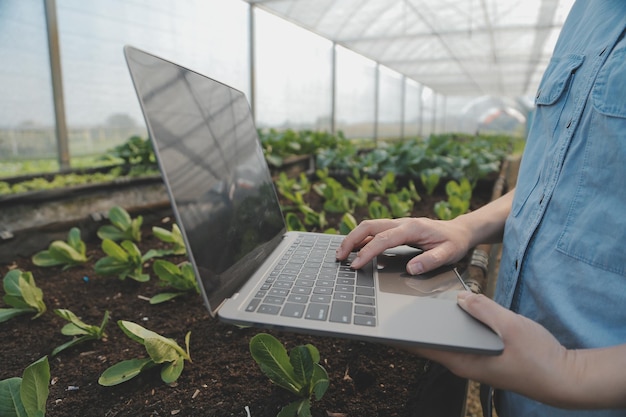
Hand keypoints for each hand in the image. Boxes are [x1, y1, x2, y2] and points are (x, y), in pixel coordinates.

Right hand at [335, 217, 472, 274]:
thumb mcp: (449, 253)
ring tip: (341, 253)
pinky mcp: (396, 229)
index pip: (383, 239)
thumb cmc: (453, 242)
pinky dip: (361, 239)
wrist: (459, 231)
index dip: (367, 252)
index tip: (356, 265)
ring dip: (353, 238)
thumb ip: (431, 260)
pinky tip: (354, 249)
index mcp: (412, 227)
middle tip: (339, 256)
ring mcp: (397, 224)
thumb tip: (412, 268)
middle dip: (351, 240)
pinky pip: (374, 231)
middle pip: (369, 226)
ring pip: (368, 226)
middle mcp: (401, 222)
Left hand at [410, 292, 625, 408]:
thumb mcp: (510, 326)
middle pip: (430, 342)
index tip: (383, 321)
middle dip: (414, 324)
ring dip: (433, 325)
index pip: (422, 347)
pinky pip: (460, 340)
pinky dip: (451, 326)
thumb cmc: (539, 357)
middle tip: (397, 303)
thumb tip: (462, 297)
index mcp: (463, 360)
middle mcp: (464, 364)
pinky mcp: (483, 357)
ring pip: (445, 340)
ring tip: (418, 303)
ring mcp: (473, 362)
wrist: (564, 378)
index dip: (402, 334)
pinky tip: (452, 310)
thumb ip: (484, 309)